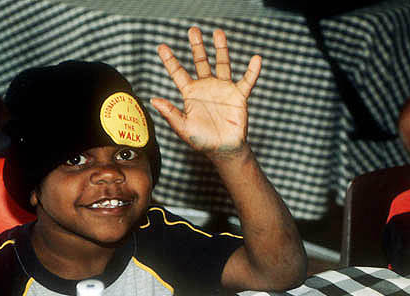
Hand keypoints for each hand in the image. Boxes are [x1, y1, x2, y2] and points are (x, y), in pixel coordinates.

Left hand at [151, 27, 261, 158]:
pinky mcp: (238, 95)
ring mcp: (223, 89)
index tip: (162, 47)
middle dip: (196, 46)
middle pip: (201, 62)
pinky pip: (247, 80)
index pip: (178, 73)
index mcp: (191, 94)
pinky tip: (256, 59)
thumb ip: (169, 113)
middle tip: (193, 30)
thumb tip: (153, 100)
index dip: (170, 60)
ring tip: (218, 33)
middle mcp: (206, 87)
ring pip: (222, 64)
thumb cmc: (202, 141)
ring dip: (221, 49)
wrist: (224, 150)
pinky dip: (252, 71)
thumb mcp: (183, 127)